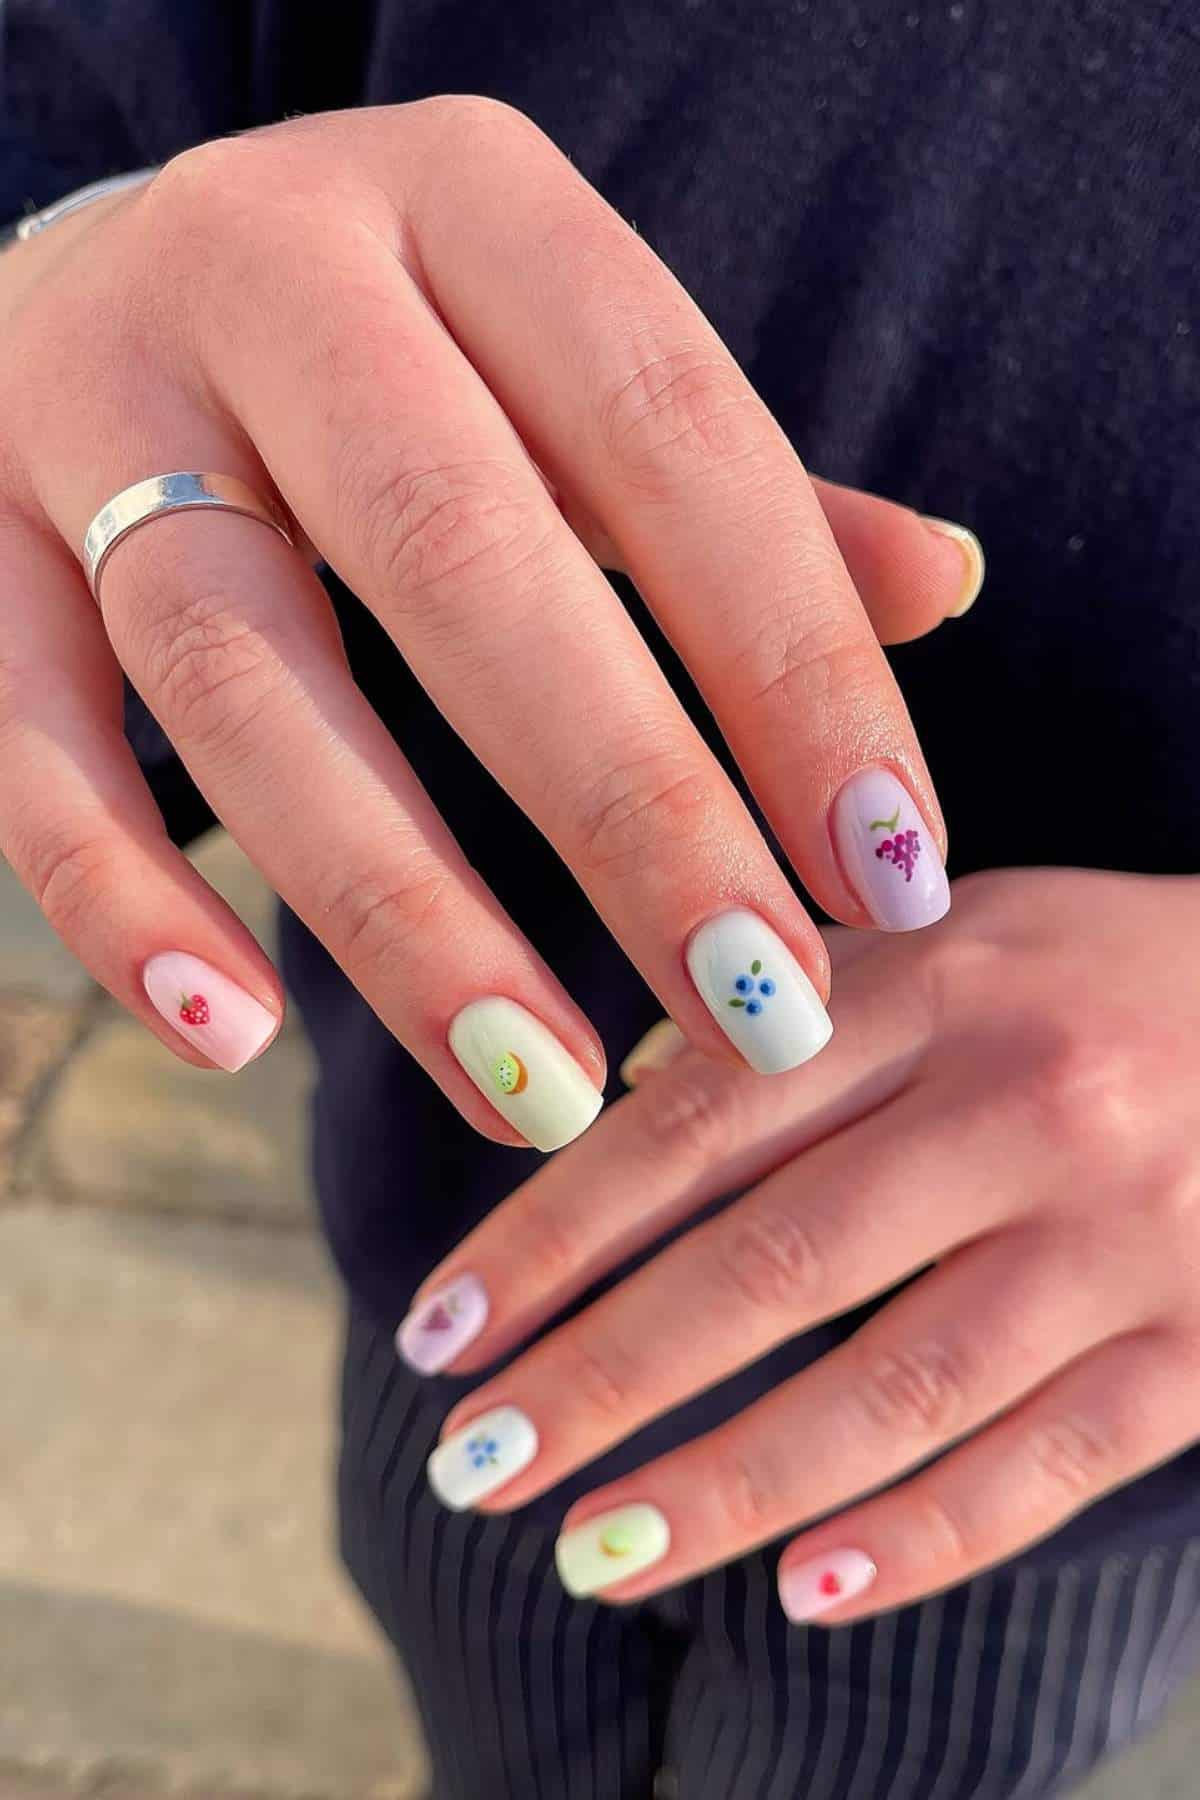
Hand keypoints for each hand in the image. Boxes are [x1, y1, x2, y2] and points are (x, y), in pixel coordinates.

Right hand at [0, 102, 978, 1149]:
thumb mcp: (563, 362)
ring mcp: (87, 413)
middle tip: (760, 1004)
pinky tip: (236, 1035)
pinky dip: (125, 901)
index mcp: (464, 202)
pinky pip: (30, 750)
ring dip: (403, 908)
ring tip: (547, 1086)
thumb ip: (729, 486)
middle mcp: (268, 273)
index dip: (795, 665)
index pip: (671, 437)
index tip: (892, 873)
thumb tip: (943, 586)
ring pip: (243, 674)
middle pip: (456, 559)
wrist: (98, 268)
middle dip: (629, 808)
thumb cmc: (394, 350)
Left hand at [404, 869, 1199, 1619]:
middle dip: (600, 1381)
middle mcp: (1028, 1105)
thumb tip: (622, 1109)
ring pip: (891, 1395)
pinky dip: (911, 1541)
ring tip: (590, 1550)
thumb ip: (798, 1008)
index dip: (553, 1235)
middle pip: (774, 1269)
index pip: (702, 1122)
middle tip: (473, 1465)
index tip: (439, 1331)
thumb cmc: (1097, 978)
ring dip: (722, 1489)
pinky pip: (1038, 1470)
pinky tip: (797, 1588)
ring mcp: (1123, 1238)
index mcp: (939, 983)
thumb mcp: (953, 935)